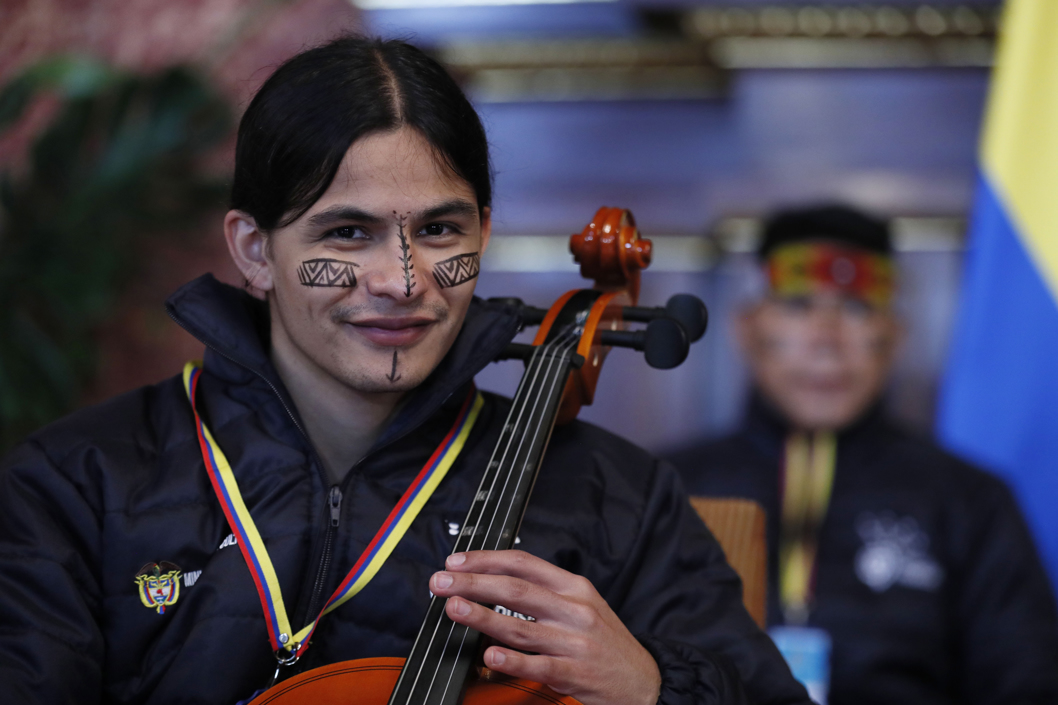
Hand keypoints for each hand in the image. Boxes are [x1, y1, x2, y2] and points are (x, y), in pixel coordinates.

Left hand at [429, 550, 661, 704]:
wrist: (645, 681)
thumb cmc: (605, 643)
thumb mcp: (584, 605)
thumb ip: (545, 593)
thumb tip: (494, 583)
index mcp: (574, 587)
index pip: (523, 564)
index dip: (486, 559)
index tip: (457, 561)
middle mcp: (575, 610)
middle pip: (515, 590)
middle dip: (473, 583)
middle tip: (441, 581)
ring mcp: (574, 642)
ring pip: (520, 626)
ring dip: (482, 616)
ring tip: (454, 608)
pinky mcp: (575, 674)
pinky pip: (538, 665)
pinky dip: (512, 661)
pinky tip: (490, 655)